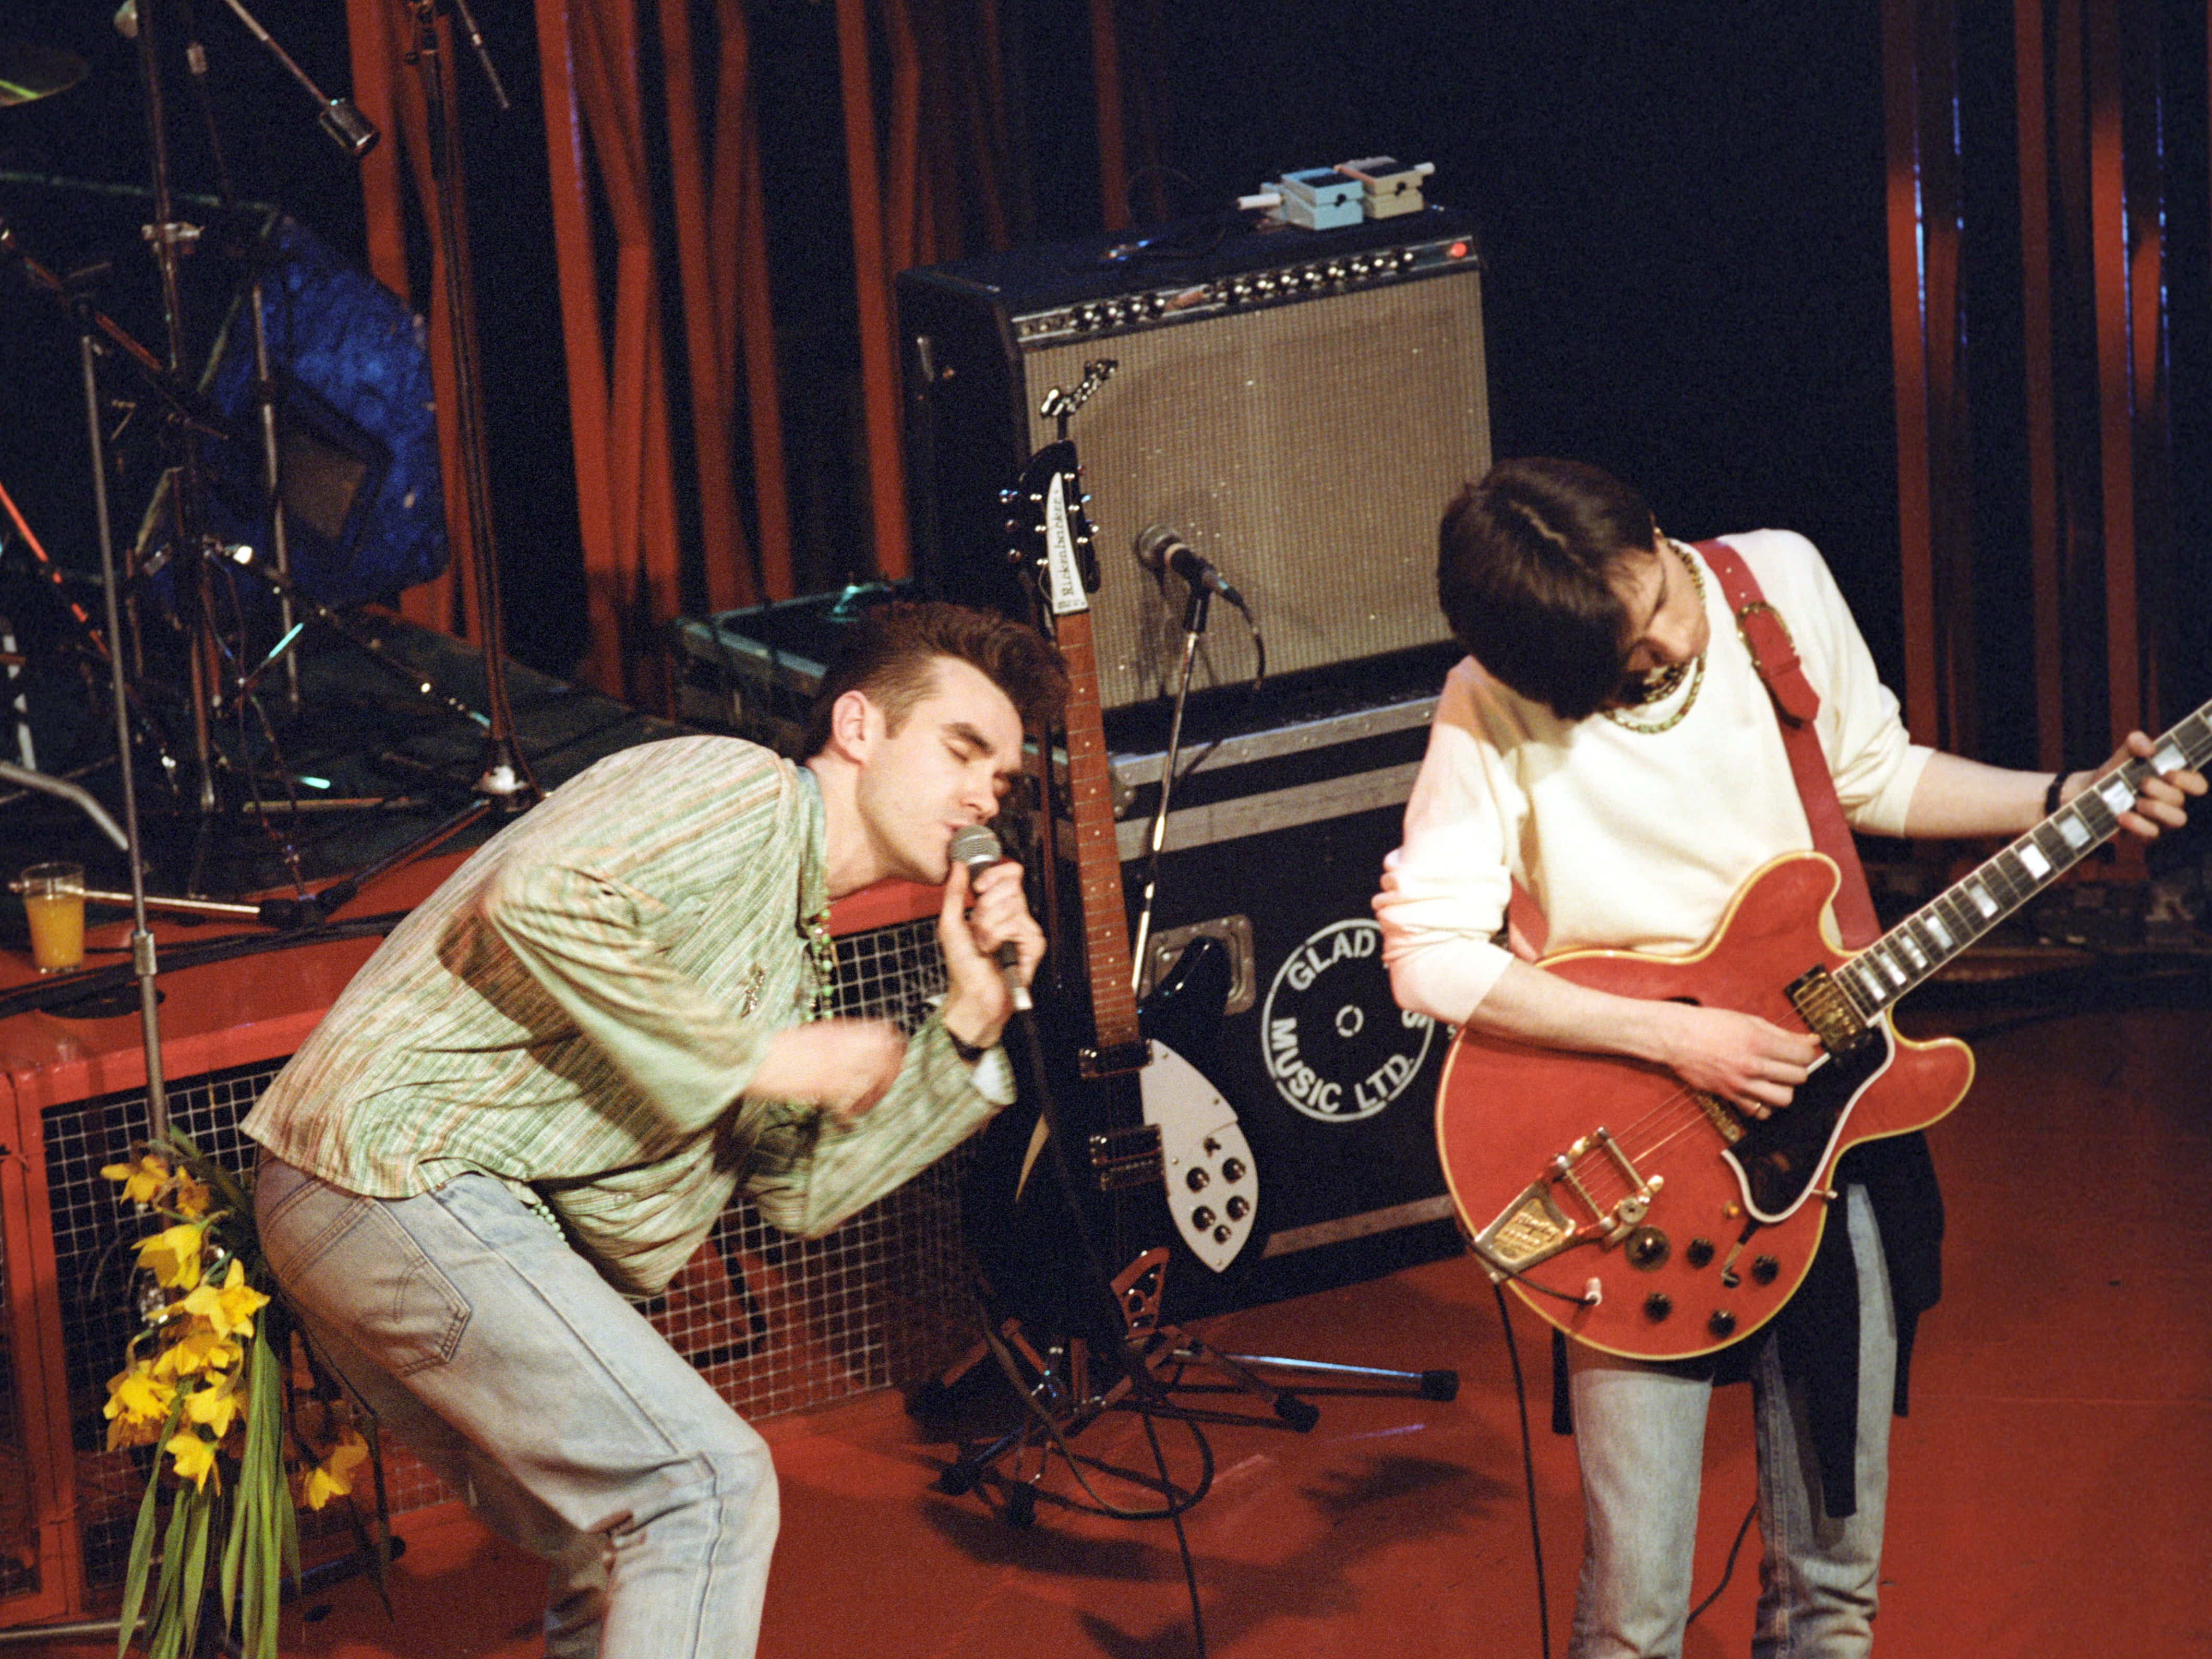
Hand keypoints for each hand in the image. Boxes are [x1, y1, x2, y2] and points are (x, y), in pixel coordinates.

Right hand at [747, 1019, 906, 1120]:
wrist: (753, 1057)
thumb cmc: (778, 1048)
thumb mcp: (812, 1034)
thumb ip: (837, 1040)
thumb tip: (856, 1048)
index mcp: (840, 1030)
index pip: (883, 1033)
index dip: (893, 1049)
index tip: (891, 1063)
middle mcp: (843, 1045)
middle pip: (886, 1056)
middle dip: (890, 1075)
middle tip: (881, 1090)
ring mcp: (835, 1065)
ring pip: (873, 1081)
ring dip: (872, 1097)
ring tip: (861, 1108)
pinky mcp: (824, 1086)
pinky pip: (849, 1103)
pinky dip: (849, 1115)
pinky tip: (843, 1119)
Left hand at [936, 854, 1044, 1049]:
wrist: (972, 994)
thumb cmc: (962, 965)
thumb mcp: (949, 923)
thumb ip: (955, 892)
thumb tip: (960, 865)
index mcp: (997, 907)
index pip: (1010, 873)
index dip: (994, 875)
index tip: (978, 888)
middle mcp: (1015, 915)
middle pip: (1010, 885)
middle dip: (985, 907)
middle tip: (978, 928)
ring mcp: (1026, 929)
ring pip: (1011, 905)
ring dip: (988, 927)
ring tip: (984, 944)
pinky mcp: (1034, 943)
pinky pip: (1016, 924)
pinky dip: (998, 938)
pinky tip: (996, 951)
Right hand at [1651, 1002, 1820, 1117]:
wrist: (1676, 1037)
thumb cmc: (1710, 1024)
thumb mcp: (1749, 1021)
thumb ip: (1783, 1033)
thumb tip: (1812, 1040)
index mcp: (1759, 1041)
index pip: (1803, 1055)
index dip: (1807, 1053)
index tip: (1802, 1051)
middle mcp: (1752, 1064)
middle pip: (1798, 1077)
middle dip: (1797, 1069)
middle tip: (1788, 1063)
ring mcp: (1741, 1083)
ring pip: (1784, 1099)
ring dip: (1784, 1089)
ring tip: (1775, 1080)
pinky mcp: (1729, 1095)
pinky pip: (1759, 1111)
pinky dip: (1764, 1104)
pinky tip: (1759, 1092)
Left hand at [2062, 732, 2206, 839]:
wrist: (2089, 792)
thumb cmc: (2116, 772)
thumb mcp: (2124, 753)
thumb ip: (2136, 742)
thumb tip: (2149, 747)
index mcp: (2175, 782)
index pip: (2198, 785)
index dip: (2189, 781)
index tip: (2168, 773)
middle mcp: (2172, 802)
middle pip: (2182, 800)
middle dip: (2163, 791)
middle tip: (2143, 783)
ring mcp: (2161, 820)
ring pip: (2177, 820)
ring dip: (2157, 808)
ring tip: (2137, 801)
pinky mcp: (2145, 835)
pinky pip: (2152, 834)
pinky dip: (2137, 824)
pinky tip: (2122, 815)